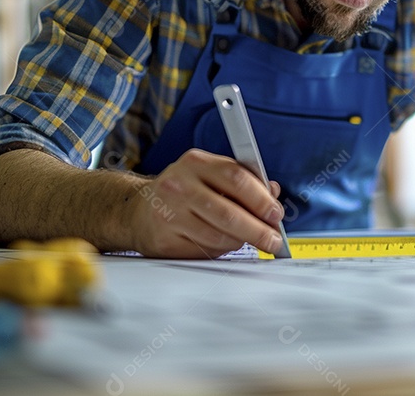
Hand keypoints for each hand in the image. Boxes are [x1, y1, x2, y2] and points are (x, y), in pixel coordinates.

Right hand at [128, 149, 284, 257]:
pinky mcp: (164, 239)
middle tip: (273, 240)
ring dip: (240, 242)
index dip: (261, 199)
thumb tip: (273, 193)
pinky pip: (204, 251)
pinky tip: (221, 244)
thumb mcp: (211, 175)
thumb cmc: (183, 192)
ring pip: (218, 236)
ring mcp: (169, 213)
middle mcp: (179, 185)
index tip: (276, 214)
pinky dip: (220, 251)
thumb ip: (243, 181)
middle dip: (258, 230)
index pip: (237, 178)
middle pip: (229, 213)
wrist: (138, 210)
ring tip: (247, 240)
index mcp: (196, 163)